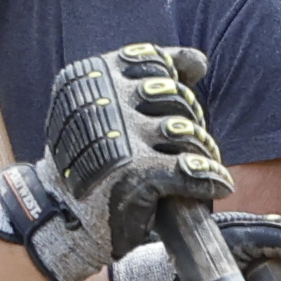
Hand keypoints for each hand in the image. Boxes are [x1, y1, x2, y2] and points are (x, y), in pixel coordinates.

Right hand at [0, 41, 225, 280]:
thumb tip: (199, 61)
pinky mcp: (137, 176)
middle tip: (189, 143)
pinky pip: (191, 168)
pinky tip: (217, 186)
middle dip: (190, 119)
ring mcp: (120, 138)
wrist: (64, 219)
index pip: (154, 62)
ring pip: (185, 130)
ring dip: (203, 149)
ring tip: (203, 164)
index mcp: (91, 77)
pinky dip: (210, 178)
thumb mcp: (106, 109)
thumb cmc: (92, 162)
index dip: (173, 84)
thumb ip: (148, 79)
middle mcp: (104, 101)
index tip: (173, 107)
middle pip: (174, 95)